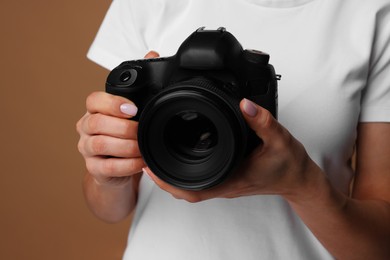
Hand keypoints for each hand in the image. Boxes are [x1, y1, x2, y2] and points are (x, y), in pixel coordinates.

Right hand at [76, 91, 144, 185]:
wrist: (117, 171)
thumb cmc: (124, 139)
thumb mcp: (128, 122)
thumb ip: (134, 113)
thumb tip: (151, 111)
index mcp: (94, 112)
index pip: (94, 100)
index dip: (113, 104)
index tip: (133, 110)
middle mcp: (86, 129)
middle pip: (96, 123)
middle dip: (124, 127)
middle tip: (140, 132)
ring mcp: (87, 149)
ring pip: (100, 144)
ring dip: (126, 146)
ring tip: (141, 148)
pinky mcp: (94, 168)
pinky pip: (109, 166)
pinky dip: (129, 164)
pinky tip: (140, 162)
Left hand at [144, 98, 319, 201]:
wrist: (299, 178)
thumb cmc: (289, 165)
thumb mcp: (279, 139)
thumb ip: (262, 120)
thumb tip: (244, 103)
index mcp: (231, 179)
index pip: (192, 190)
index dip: (167, 182)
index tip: (148, 167)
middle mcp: (224, 184)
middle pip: (184, 189)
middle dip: (161, 178)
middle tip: (144, 158)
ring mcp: (225, 182)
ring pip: (191, 184)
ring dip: (171, 175)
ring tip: (156, 156)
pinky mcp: (228, 177)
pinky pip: (201, 177)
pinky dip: (186, 170)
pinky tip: (181, 153)